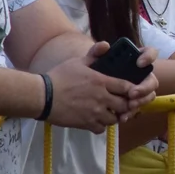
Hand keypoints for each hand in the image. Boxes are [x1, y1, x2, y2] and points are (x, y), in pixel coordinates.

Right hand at [45, 42, 159, 131]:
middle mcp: (102, 98)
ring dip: (114, 116)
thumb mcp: (78, 62)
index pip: (128, 87)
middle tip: (122, 103)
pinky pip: (101, 129)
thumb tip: (107, 44)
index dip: (132, 90)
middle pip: (125, 105)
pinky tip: (97, 120)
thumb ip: (95, 54)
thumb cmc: (60, 76)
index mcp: (102, 82)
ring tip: (109, 112)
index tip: (131, 91)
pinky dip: (101, 126)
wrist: (42, 96)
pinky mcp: (85, 123)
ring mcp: (94, 112)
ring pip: (115, 119)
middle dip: (126, 105)